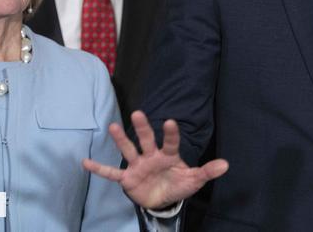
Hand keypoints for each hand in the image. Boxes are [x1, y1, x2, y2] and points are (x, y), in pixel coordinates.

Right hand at [83, 110, 228, 209]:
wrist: (162, 199)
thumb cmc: (178, 184)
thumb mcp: (194, 180)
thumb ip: (207, 171)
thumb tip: (227, 165)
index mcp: (169, 155)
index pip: (171, 142)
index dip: (171, 133)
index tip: (170, 121)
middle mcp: (152, 156)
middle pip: (147, 140)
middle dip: (143, 128)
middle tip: (138, 113)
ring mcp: (138, 166)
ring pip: (129, 150)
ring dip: (121, 140)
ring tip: (113, 127)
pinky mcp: (127, 178)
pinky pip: (112, 173)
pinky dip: (99, 169)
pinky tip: (85, 162)